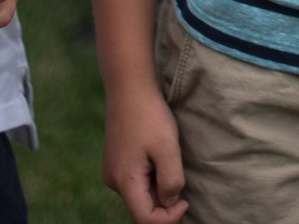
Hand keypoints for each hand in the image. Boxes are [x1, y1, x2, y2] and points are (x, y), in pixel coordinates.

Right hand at [103, 82, 188, 222]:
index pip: (145, 218)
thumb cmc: (150, 116)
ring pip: (139, 194)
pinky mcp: (115, 161)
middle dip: (164, 201)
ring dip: (158, 187)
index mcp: (124, 181)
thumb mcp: (168, 149)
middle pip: (141, 208)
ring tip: (168, 160)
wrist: (129, 87)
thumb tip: (170, 201)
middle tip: (180, 177)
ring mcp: (112, 170)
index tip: (186, 200)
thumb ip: (171, 180)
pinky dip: (150, 177)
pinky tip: (158, 156)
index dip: (168, 218)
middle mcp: (113, 181)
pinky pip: (135, 180)